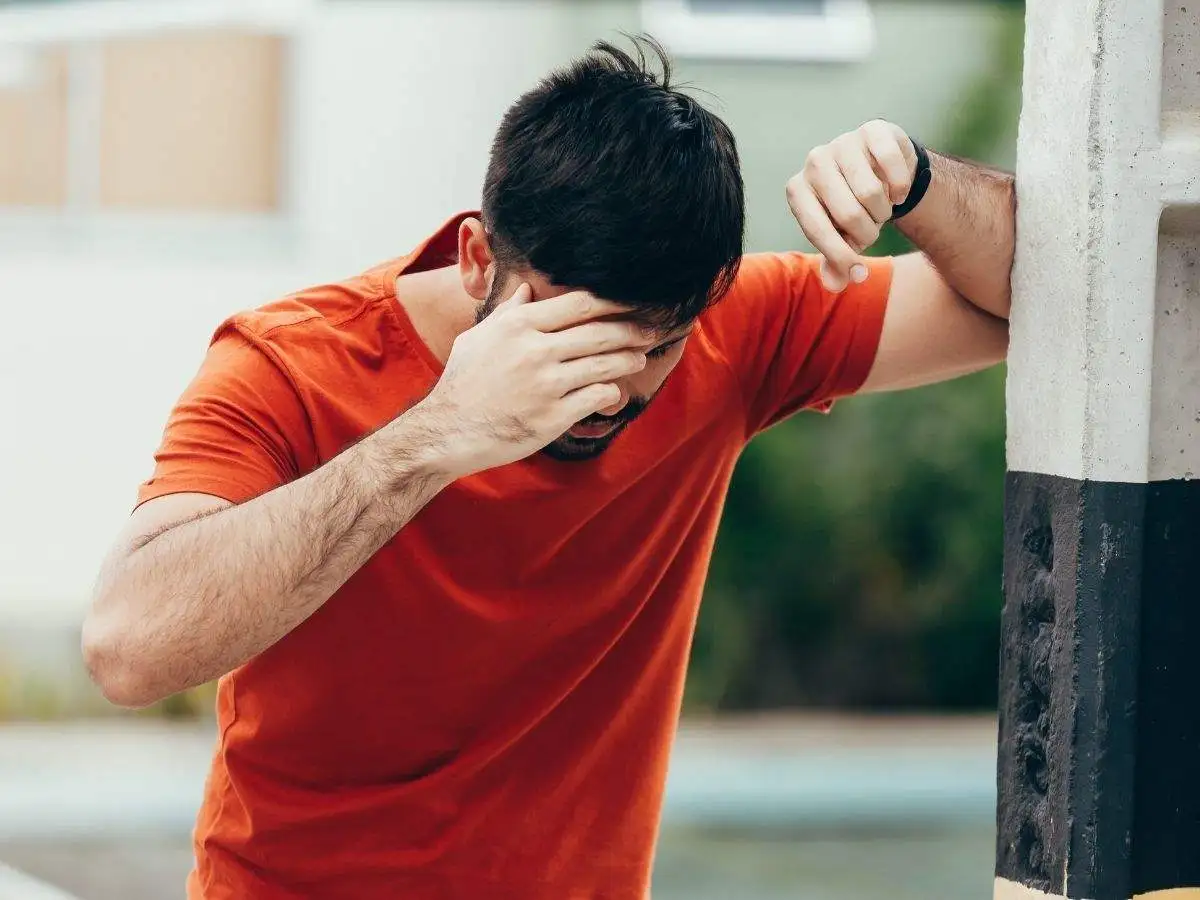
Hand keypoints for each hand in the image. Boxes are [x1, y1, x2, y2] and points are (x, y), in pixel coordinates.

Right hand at [411, 285, 649, 477]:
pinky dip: (612, 392)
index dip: (612, 303)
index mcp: (518, 326)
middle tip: (650, 330)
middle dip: (631, 330)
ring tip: (639, 358)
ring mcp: (546, 385)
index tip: (630, 304)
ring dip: (628, 360)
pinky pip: (597, 397)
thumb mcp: (478, 338)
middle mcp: (535, 351)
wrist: (447, 431)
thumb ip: (507, 313)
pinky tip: (615, 392)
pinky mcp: (553, 417)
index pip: (579, 304)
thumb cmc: (462, 383)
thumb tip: (526, 288)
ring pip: (604, 364)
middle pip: (599, 332)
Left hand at [786, 119, 917, 291]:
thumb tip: (836, 285)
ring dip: (885, 212)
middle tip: (872, 229)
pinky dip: (901, 187)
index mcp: (797, 191)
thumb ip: (836, 263)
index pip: (817, 230)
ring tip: (881, 209)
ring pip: (872, 193)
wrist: (880, 172)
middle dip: (868, 233)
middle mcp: (814, 162)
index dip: (841, 256)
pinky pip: (892, 165)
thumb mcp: (841, 238)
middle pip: (850, 215)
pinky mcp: (872, 129)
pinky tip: (897, 191)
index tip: (859, 273)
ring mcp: (842, 142)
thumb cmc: (852, 210)